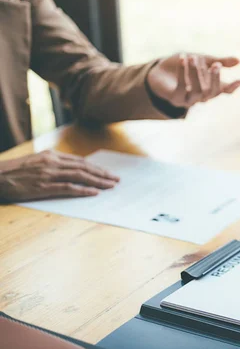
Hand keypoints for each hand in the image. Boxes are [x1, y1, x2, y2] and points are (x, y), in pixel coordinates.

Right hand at [0, 150, 118, 201]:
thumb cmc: (14, 172)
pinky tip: (94, 192)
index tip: (107, 173)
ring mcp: (48, 174)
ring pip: (80, 176)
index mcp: (51, 155)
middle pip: (84, 167)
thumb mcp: (35, 162)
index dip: (96, 167)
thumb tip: (70, 170)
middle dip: (102, 174)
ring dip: (98, 181)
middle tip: (116, 179)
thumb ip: (52, 164)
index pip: (80, 161)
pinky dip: (83, 190)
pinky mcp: (43, 186)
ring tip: (111, 185)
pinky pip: (68, 188)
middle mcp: (52, 162)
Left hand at [147, 53, 239, 107]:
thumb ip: (219, 61)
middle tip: (216, 64)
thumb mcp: (203, 60)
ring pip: (199, 91)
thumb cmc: (184, 66)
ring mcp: (189, 100)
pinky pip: (182, 87)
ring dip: (196, 73)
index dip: (233, 87)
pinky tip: (182, 60)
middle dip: (215, 78)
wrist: (160, 70)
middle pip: (212, 92)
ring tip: (192, 57)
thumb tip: (239, 61)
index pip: (224, 91)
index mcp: (210, 88)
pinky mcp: (176, 99)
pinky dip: (182, 72)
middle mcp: (201, 97)